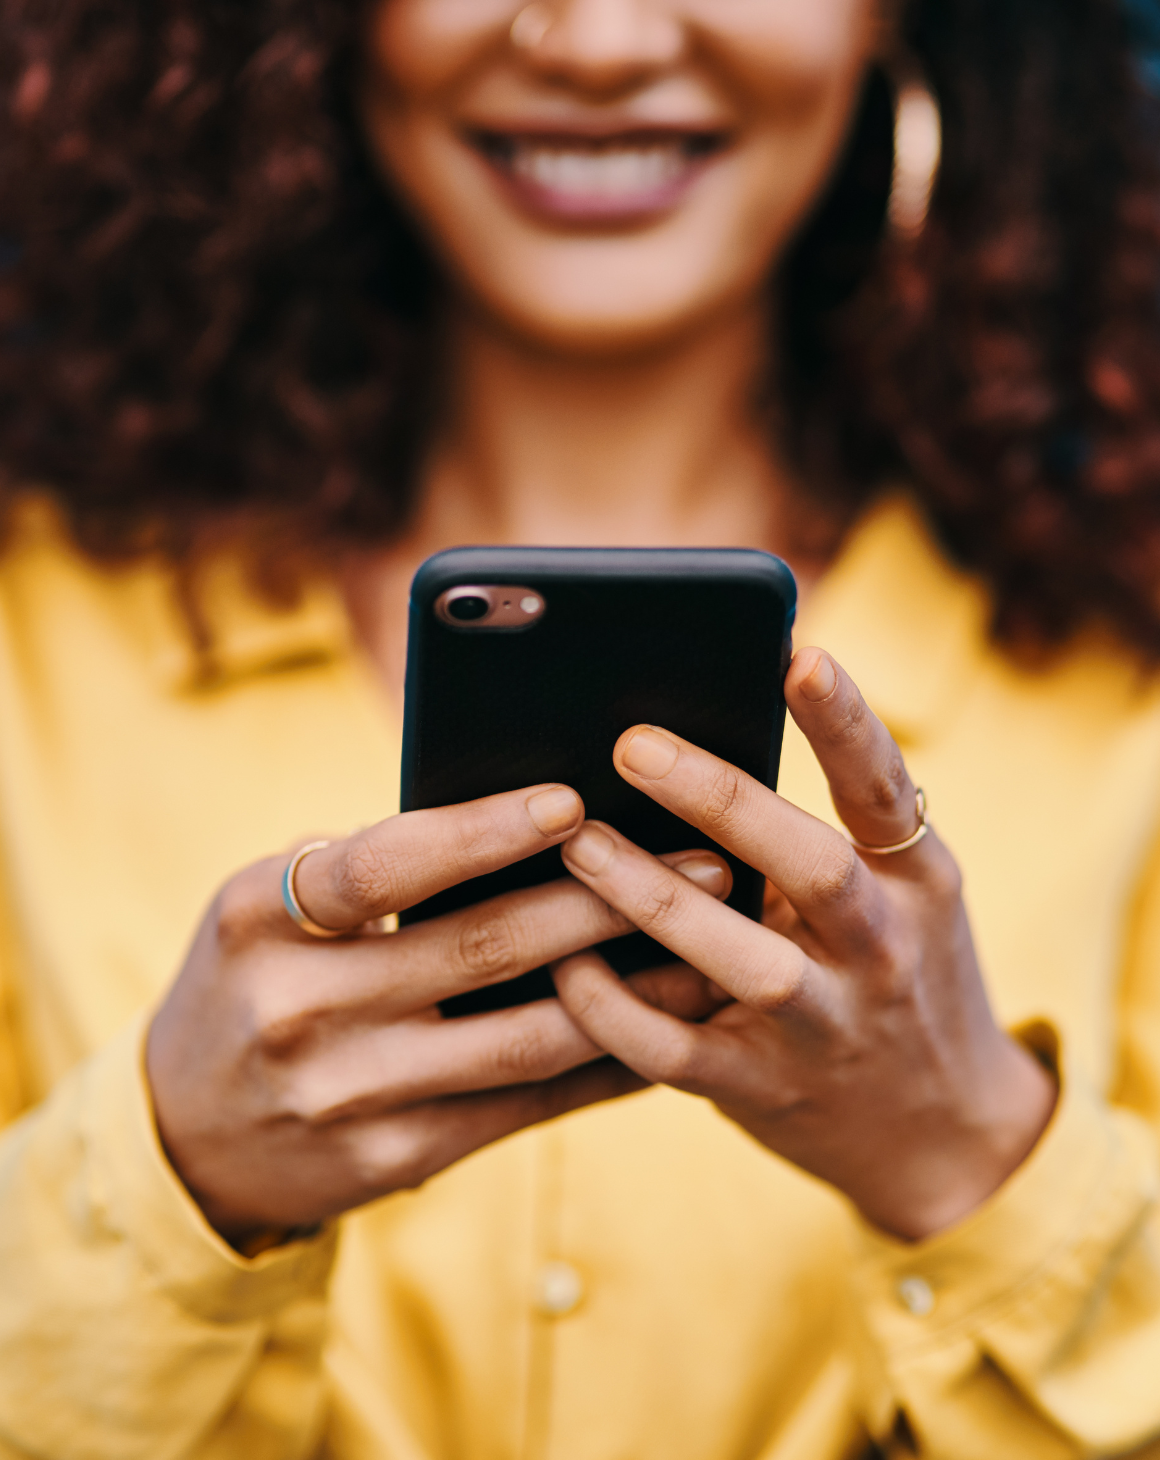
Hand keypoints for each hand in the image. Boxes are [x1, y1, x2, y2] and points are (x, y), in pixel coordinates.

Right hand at [147, 785, 729, 1243]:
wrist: (187, 1135)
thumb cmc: (251, 979)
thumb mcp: (264, 908)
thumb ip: (363, 868)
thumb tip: (525, 824)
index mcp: (260, 920)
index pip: (382, 863)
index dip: (482, 831)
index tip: (573, 799)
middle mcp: (299, 1009)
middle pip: (479, 946)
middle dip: (605, 900)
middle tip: (703, 861)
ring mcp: (348, 1095)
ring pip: (524, 1036)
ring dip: (632, 990)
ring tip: (710, 946)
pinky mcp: (395, 1157)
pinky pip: (523, 1103)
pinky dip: (601, 1064)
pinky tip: (662, 1027)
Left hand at [553, 649, 1056, 1240]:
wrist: (943, 1132)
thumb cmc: (895, 975)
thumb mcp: (898, 898)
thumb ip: (824, 835)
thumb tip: (698, 744)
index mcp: (915, 882)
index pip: (884, 790)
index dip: (846, 723)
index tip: (800, 655)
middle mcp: (881, 949)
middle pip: (809, 866)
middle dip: (720, 801)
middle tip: (632, 743)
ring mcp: (825, 1026)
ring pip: (740, 960)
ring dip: (652, 898)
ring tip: (578, 842)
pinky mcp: (765, 1089)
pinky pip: (677, 1053)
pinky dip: (614, 1011)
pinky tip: (565, 965)